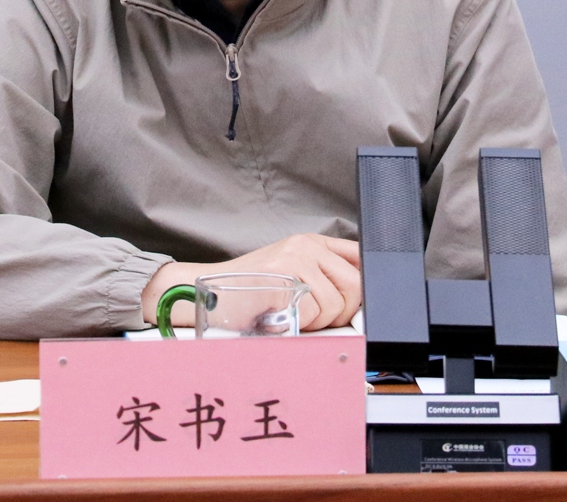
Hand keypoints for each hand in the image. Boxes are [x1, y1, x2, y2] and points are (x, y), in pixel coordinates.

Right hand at [140, 233, 361, 331]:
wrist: (202, 288)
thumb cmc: (246, 287)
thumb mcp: (288, 270)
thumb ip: (320, 275)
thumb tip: (357, 296)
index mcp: (310, 242)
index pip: (359, 256)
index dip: (364, 285)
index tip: (358, 304)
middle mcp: (305, 247)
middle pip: (355, 284)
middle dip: (343, 311)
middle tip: (320, 318)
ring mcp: (293, 261)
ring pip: (336, 303)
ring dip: (320, 322)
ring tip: (296, 317)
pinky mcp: (282, 280)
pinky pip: (313, 311)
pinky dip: (302, 324)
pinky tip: (284, 318)